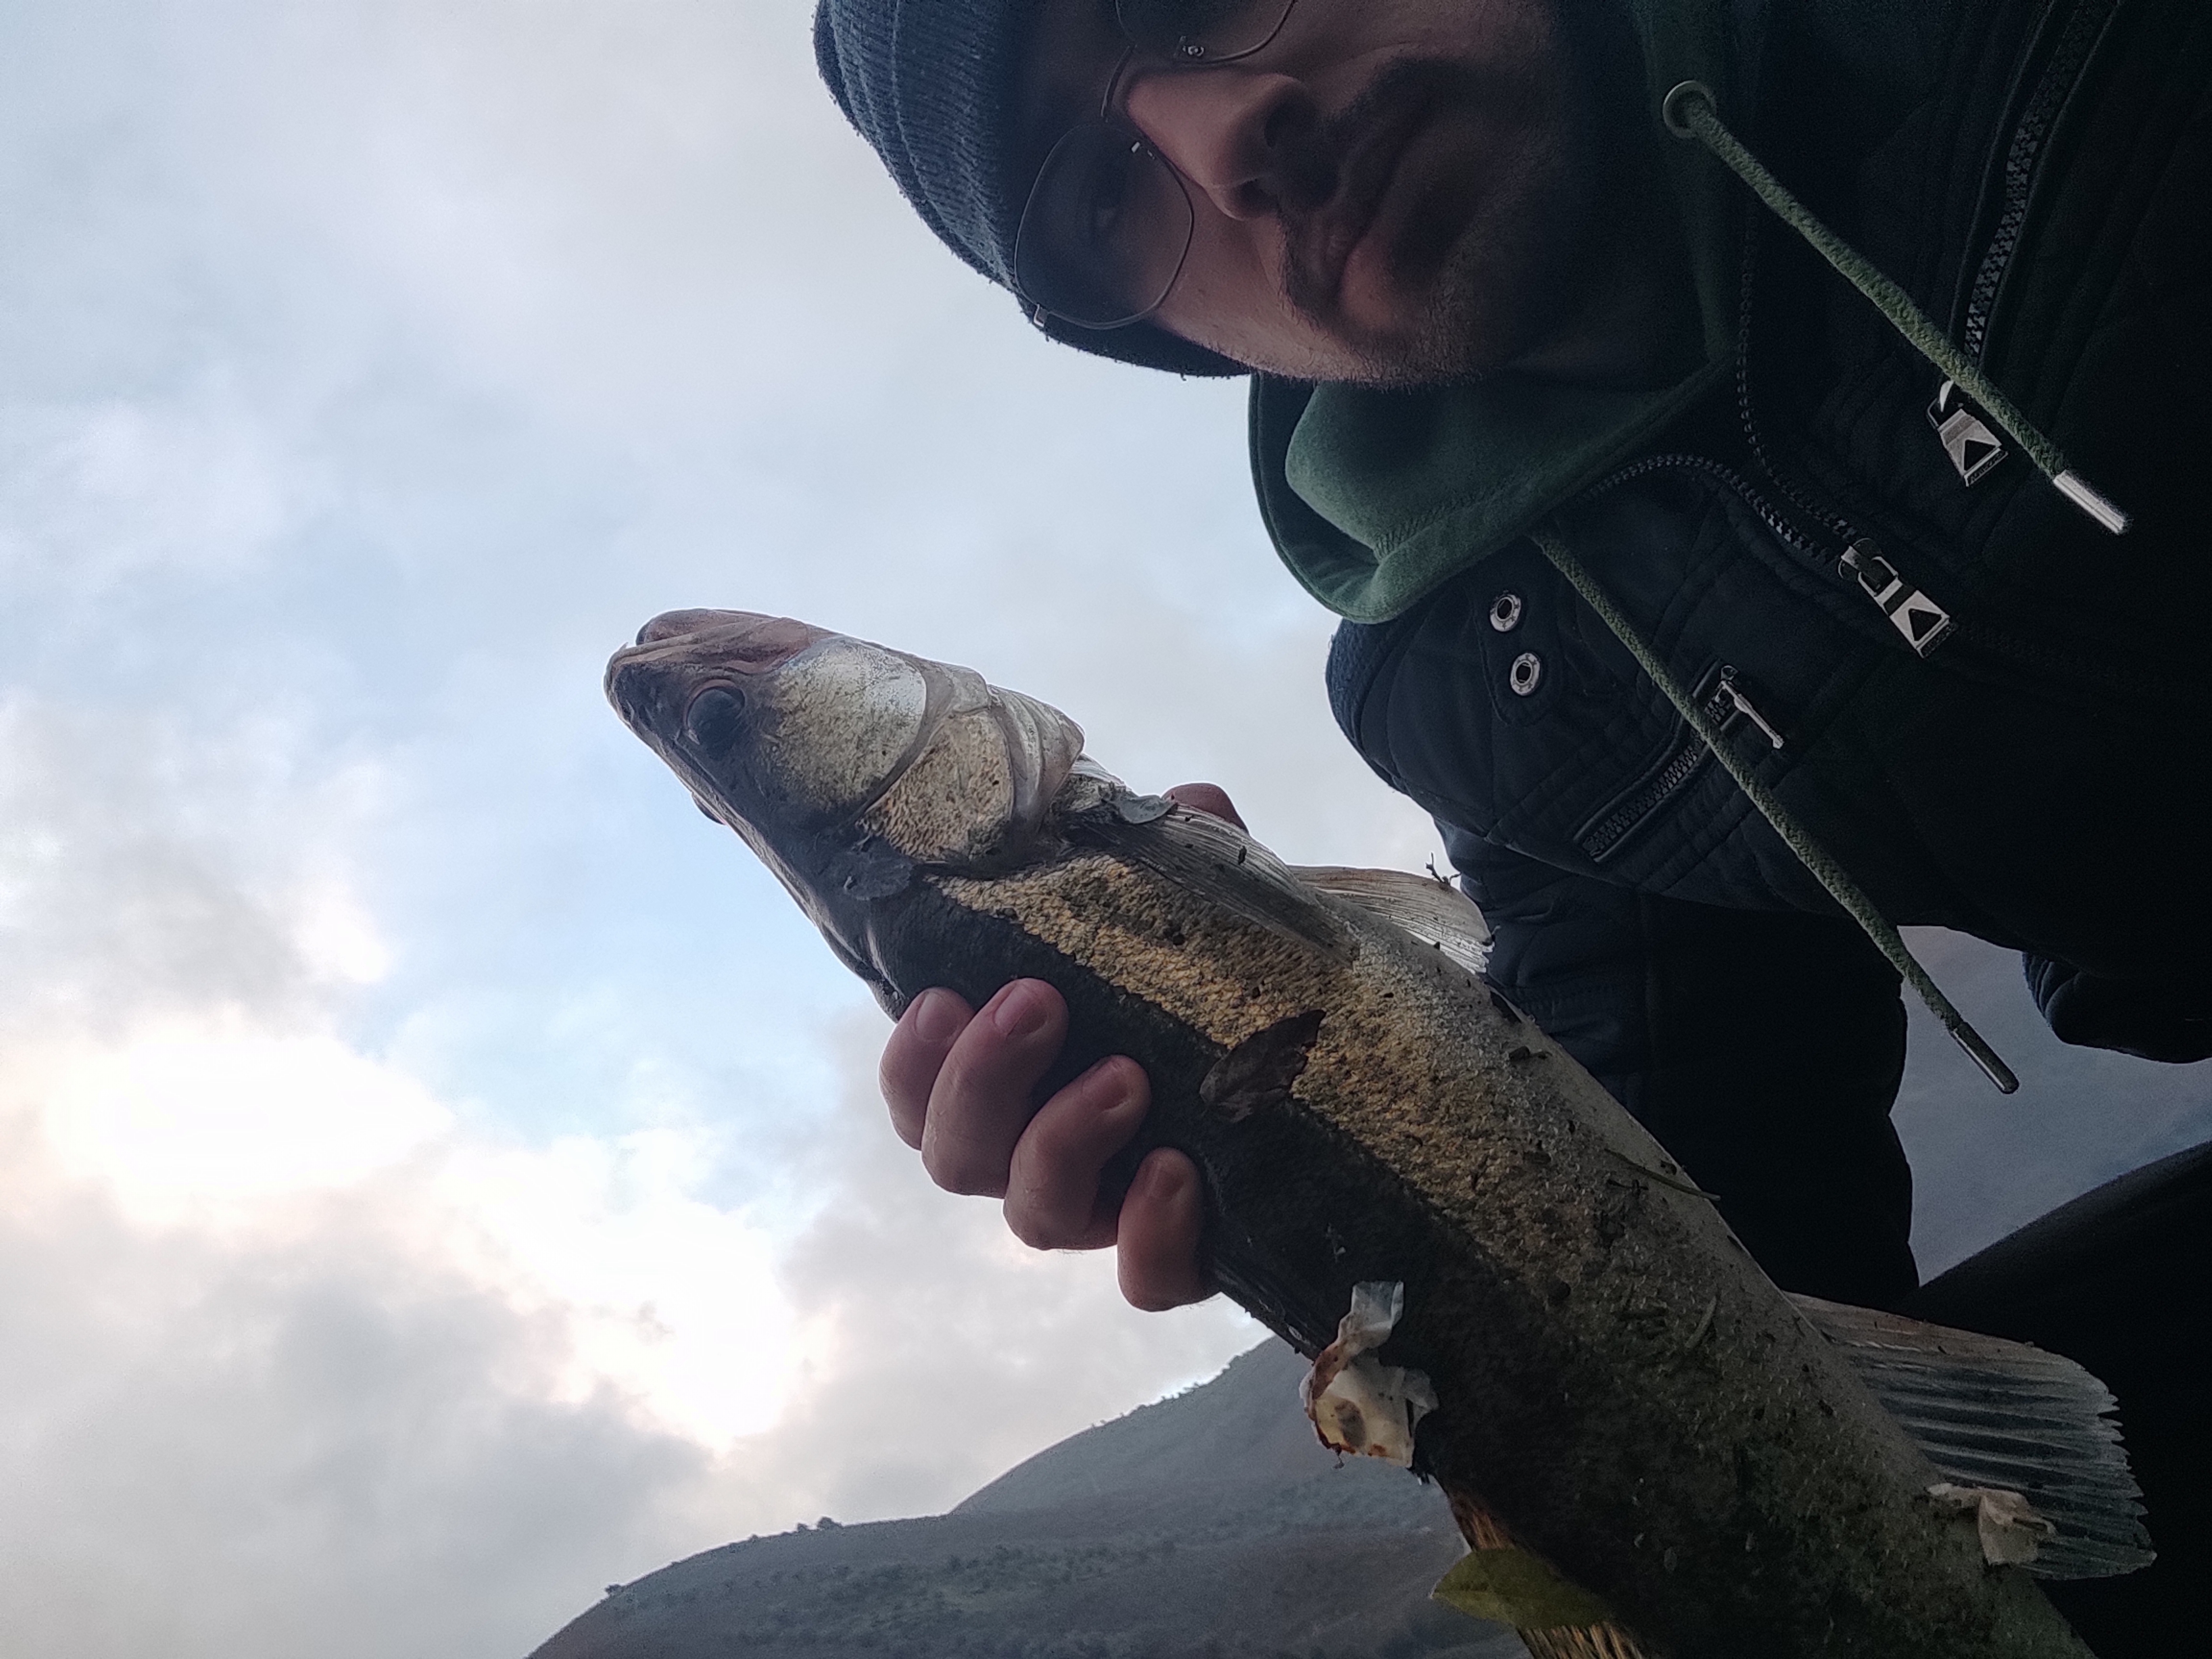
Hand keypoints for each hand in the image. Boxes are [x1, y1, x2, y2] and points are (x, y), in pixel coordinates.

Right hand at [875, 783, 1243, 1311]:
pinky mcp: (1192, 1258)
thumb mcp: (1212, 918)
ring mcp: (1114, 1213)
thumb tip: (1193, 802)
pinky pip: (1145, 1282)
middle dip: (983, 1081)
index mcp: (1026, 1078)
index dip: (913, 1061)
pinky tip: (1176, 1172)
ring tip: (1126, 1076)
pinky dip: (1147, 1237)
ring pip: (1035, 1216)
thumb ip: (1189, 863)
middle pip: (959, 1158)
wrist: (1352, 1069)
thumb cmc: (1239, 988)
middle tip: (1037, 1004)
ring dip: (1060, 1142)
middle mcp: (1050, 1153)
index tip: (944, 996)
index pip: (923, 1094)